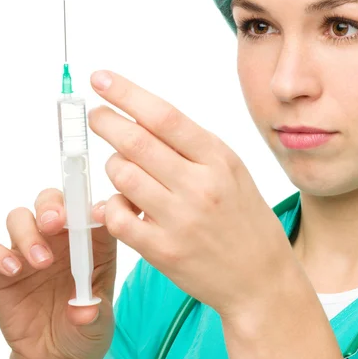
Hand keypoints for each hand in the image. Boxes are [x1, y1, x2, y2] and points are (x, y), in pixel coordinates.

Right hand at [0, 188, 122, 358]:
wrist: (55, 356)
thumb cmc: (84, 329)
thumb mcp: (98, 323)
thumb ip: (92, 313)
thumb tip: (82, 311)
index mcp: (93, 242)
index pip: (93, 211)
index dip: (94, 207)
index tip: (96, 216)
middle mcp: (61, 239)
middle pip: (51, 202)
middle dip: (52, 206)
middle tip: (55, 224)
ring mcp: (28, 250)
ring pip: (20, 217)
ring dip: (28, 232)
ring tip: (41, 262)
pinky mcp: (0, 268)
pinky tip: (12, 271)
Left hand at [87, 70, 298, 321]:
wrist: (261, 278)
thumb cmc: (246, 221)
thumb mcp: (232, 173)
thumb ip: (193, 148)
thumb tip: (142, 120)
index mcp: (220, 160)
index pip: (165, 117)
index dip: (127, 94)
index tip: (103, 79)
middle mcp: (201, 186)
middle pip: (137, 142)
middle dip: (106, 122)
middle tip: (96, 116)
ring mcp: (181, 220)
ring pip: (122, 176)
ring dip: (113, 167)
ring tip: (122, 168)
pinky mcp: (163, 251)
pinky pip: (118, 218)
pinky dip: (112, 206)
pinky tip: (123, 205)